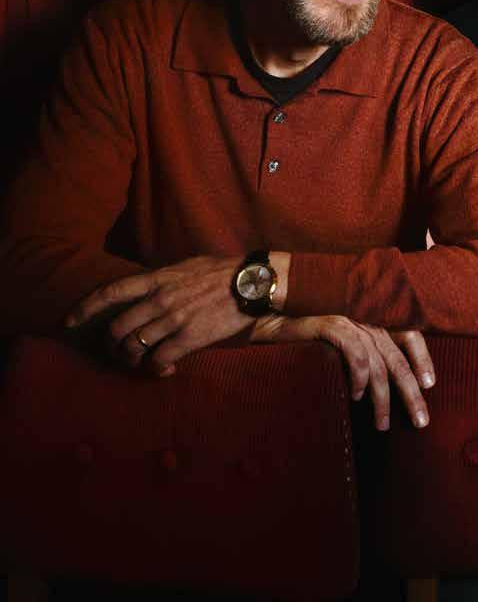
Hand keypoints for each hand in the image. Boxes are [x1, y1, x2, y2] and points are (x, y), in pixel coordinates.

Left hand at [66, 256, 251, 375]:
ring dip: (133, 360)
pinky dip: (157, 369)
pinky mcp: (190, 337)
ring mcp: (173, 319)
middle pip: (117, 328)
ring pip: (134, 348)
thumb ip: (164, 278)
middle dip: (112, 346)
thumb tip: (150, 286)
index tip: (69, 321)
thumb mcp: (187, 265)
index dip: (86, 307)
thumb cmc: (222, 271)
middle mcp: (159, 299)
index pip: (111, 291)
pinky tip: (166, 368)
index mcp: (157, 278)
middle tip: (120, 352)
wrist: (251, 282)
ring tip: (142, 362)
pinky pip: (159, 360)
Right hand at [254, 314, 434, 430]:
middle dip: (411, 392)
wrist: (268, 310)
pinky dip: (359, 377)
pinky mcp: (330, 323)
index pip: (409, 333)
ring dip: (383, 397)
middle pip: (398, 357)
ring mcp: (349, 317)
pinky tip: (357, 397)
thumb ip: (364, 347)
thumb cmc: (305, 329)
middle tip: (421, 421)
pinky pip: (355, 353)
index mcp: (373, 314)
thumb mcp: (341, 335)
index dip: (422, 359)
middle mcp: (365, 314)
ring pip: (379, 362)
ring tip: (382, 424)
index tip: (429, 385)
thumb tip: (386, 380)